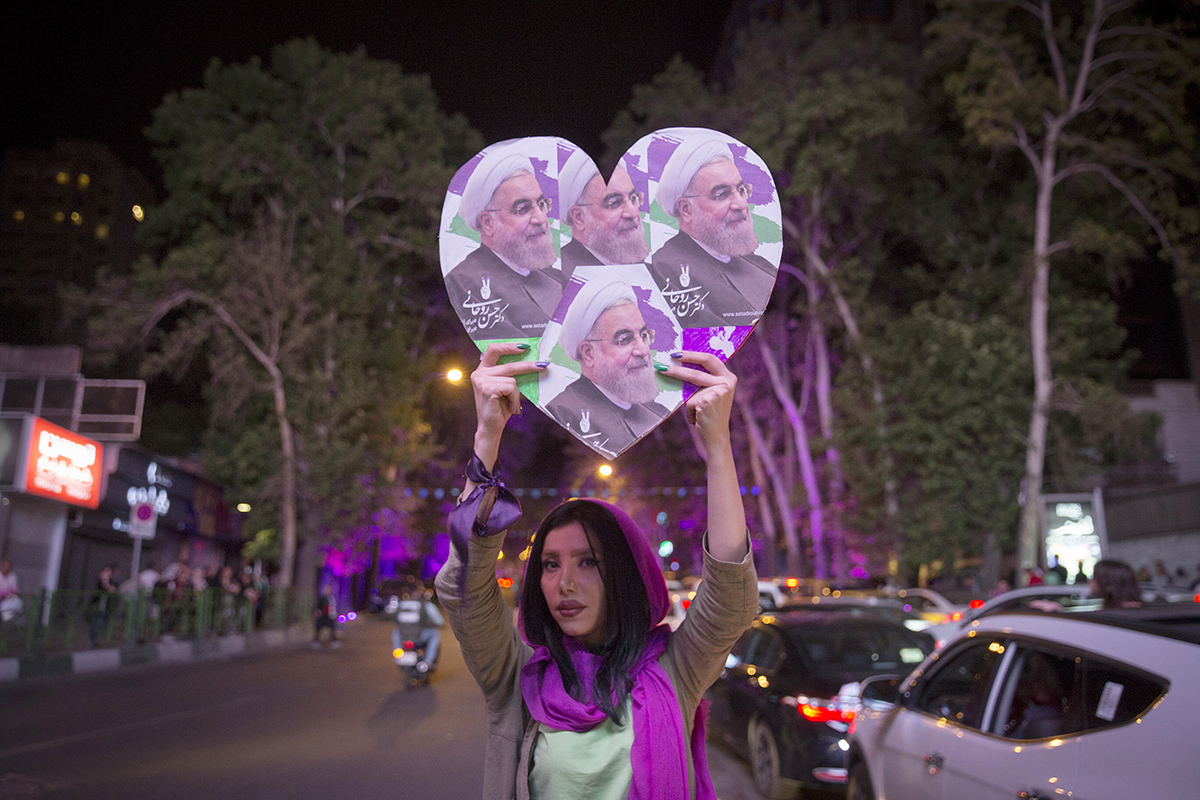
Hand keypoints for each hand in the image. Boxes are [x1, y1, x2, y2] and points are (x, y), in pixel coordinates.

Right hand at [470, 343, 544, 464]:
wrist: (490, 427)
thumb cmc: (499, 408)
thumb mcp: (505, 388)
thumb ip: (510, 374)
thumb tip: (531, 362)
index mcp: (482, 370)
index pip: (493, 349)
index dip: (508, 346)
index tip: (524, 347)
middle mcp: (479, 373)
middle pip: (508, 364)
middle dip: (527, 365)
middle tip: (542, 365)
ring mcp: (481, 380)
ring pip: (512, 379)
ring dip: (516, 394)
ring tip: (511, 404)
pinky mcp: (487, 388)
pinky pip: (511, 387)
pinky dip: (514, 398)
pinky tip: (508, 406)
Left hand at [658, 351, 735, 445]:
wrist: (716, 435)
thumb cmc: (710, 413)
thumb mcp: (711, 392)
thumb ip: (703, 379)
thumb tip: (678, 365)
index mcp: (728, 377)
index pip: (709, 359)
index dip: (692, 355)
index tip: (677, 354)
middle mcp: (726, 382)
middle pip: (697, 370)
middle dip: (678, 366)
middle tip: (663, 364)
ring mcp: (718, 392)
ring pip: (691, 384)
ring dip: (677, 380)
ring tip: (669, 380)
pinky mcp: (707, 401)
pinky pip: (690, 401)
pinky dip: (689, 410)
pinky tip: (696, 417)